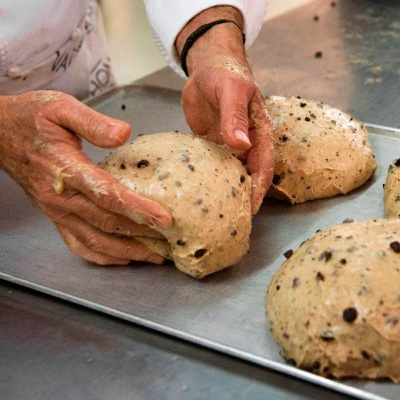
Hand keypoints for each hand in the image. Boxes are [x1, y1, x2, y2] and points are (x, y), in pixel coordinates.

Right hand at [0, 91, 171, 264]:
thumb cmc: (32, 119)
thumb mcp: (61, 108)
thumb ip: (93, 122)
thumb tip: (124, 133)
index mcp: (66, 169)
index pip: (107, 194)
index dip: (137, 208)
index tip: (164, 218)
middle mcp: (61, 197)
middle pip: (106, 223)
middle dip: (140, 235)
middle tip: (169, 242)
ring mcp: (57, 211)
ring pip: (94, 240)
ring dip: (126, 251)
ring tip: (153, 256)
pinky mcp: (55, 217)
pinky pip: (77, 245)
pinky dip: (100, 256)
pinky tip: (121, 259)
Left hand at [176, 7, 273, 213]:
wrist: (207, 67)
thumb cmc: (225, 74)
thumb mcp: (232, 91)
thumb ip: (236, 117)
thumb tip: (241, 145)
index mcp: (259, 132)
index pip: (263, 166)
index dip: (259, 189)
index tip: (250, 209)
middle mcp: (247, 143)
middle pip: (250, 176)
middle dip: (244, 197)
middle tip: (232, 219)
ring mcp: (230, 146)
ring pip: (233, 174)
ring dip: (228, 192)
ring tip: (216, 213)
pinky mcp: (214, 146)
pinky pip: (215, 167)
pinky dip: (211, 180)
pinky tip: (201, 193)